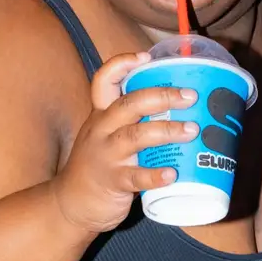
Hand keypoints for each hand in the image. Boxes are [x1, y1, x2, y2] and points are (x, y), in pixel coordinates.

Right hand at [54, 55, 196, 234]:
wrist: (69, 204)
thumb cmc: (99, 165)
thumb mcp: (106, 136)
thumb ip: (134, 123)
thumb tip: (183, 110)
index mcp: (101, 115)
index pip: (104, 81)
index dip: (122, 64)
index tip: (146, 56)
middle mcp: (101, 130)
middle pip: (128, 105)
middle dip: (161, 97)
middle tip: (190, 97)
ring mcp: (105, 156)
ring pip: (135, 136)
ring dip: (166, 131)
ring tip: (192, 130)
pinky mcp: (111, 182)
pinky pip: (134, 177)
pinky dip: (154, 175)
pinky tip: (172, 174)